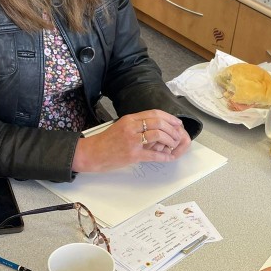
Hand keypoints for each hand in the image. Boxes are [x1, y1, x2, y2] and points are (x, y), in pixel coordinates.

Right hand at [72, 110, 190, 171]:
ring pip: (158, 135)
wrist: (92, 153)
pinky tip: (169, 157)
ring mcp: (132, 140)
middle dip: (172, 129)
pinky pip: (153, 154)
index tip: (177, 123)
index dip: (169, 118)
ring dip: (170, 140)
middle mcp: (132, 127)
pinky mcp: (132, 154)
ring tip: (173, 145)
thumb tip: (155, 127)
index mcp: (130, 119)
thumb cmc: (107, 142)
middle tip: (178, 135)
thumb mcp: (122, 127)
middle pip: (159, 122)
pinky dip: (164, 156)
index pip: (154, 113)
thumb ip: (137, 125)